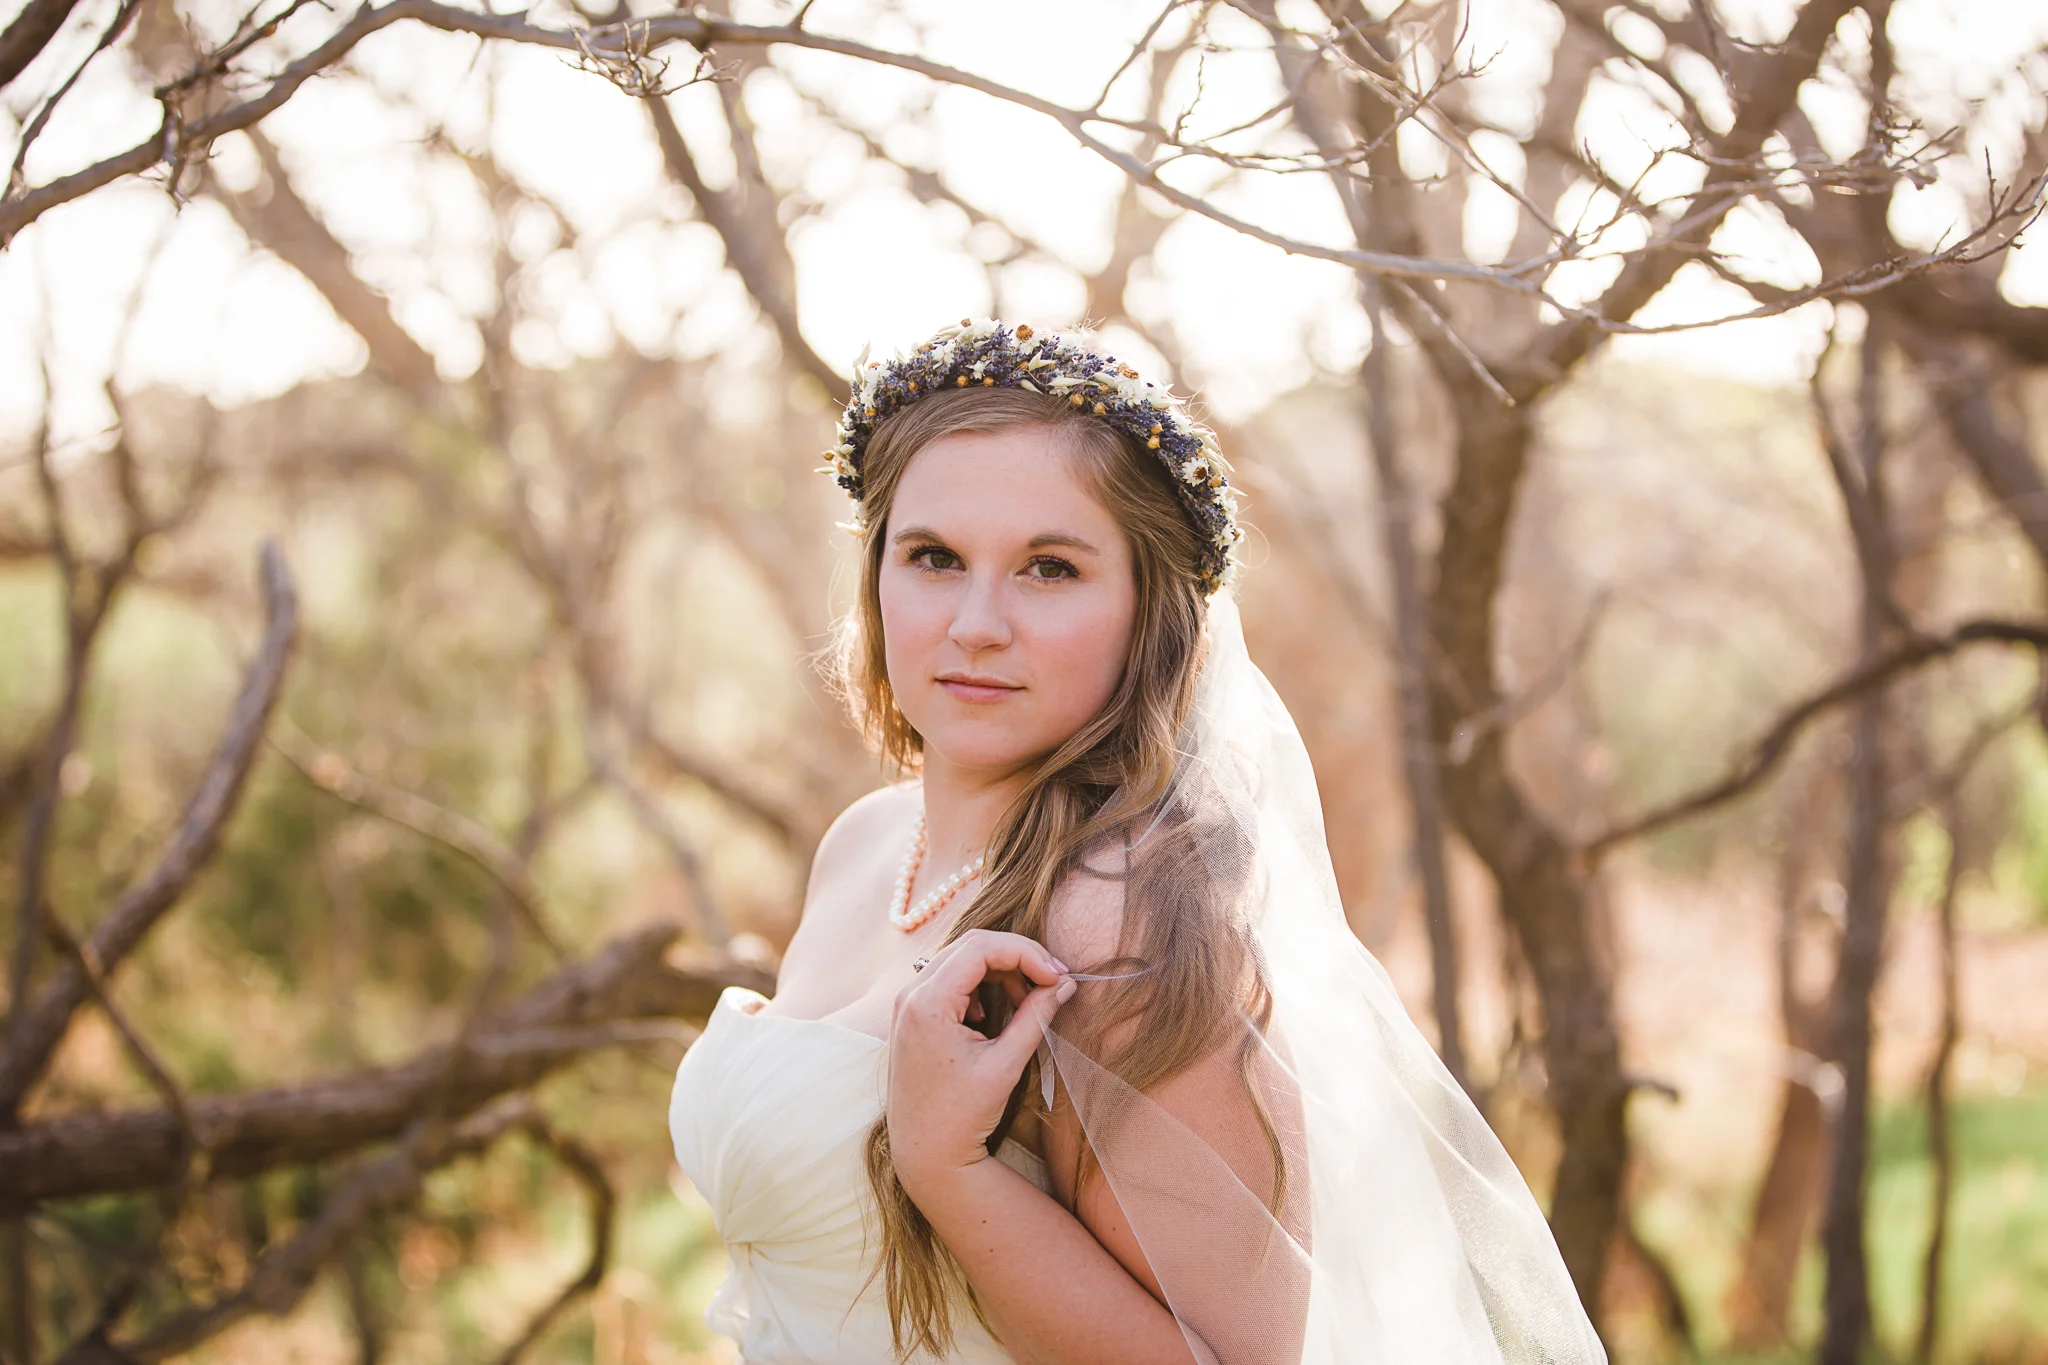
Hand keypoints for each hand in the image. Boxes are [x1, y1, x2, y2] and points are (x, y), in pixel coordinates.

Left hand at [885, 929, 1074, 1197]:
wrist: (925, 1155)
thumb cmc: (963, 1115)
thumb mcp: (1005, 1064)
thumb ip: (1036, 1016)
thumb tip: (1065, 983)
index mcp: (928, 1003)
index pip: (982, 948)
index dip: (1027, 954)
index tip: (1058, 978)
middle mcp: (910, 995)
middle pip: (971, 946)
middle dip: (1017, 957)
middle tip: (1054, 980)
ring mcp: (907, 1004)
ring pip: (961, 959)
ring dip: (1000, 971)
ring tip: (1031, 999)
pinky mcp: (912, 1016)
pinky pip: (949, 979)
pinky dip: (980, 985)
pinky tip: (995, 1014)